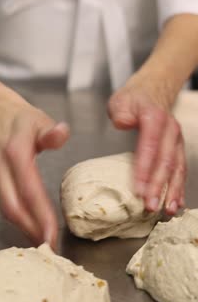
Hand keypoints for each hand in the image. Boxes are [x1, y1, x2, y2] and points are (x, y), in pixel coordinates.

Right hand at [0, 93, 69, 247]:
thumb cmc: (21, 120)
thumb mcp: (40, 119)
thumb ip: (52, 131)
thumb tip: (61, 134)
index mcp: (14, 152)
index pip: (28, 189)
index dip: (40, 214)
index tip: (53, 232)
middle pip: (13, 207)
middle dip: (32, 230)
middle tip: (50, 246)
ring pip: (6, 210)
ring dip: (25, 228)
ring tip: (44, 242)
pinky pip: (3, 206)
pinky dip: (18, 220)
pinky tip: (31, 228)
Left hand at [108, 76, 185, 214]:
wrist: (152, 91)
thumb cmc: (134, 99)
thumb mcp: (121, 100)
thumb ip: (121, 111)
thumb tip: (123, 123)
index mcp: (155, 119)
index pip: (150, 147)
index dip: (145, 169)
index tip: (139, 189)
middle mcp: (170, 131)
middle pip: (165, 161)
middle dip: (159, 186)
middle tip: (150, 206)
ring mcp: (176, 140)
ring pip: (177, 168)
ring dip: (173, 191)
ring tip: (167, 210)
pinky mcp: (177, 148)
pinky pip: (180, 169)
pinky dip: (179, 187)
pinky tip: (176, 203)